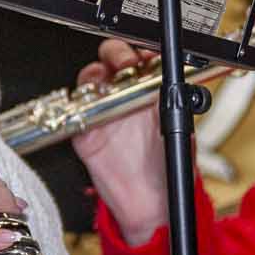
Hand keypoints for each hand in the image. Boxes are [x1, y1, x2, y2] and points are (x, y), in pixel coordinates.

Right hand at [70, 37, 168, 243]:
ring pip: (91, 77)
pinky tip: (89, 103)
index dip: (141, 51)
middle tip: (126, 64)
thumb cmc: (168, 170)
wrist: (149, 204)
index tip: (145, 54)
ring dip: (96, 74)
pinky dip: (77, 100)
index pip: (142, 58)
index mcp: (152, 94)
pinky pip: (73, 105)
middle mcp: (127, 97)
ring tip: (106, 84)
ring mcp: (104, 110)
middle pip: (112, 60)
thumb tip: (169, 76)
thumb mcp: (181, 131)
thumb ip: (173, 102)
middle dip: (117, 55)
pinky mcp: (84, 127)